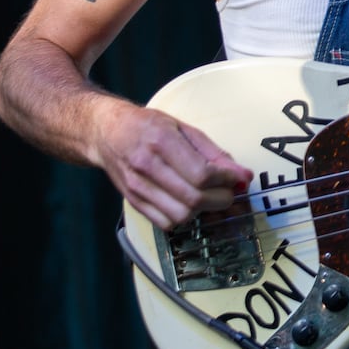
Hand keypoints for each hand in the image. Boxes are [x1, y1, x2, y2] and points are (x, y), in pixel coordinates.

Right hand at [95, 103, 252, 229]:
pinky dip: (184, 218)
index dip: (227, 181)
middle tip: (230, 191)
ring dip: (203, 211)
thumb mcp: (183, 128)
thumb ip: (213, 152)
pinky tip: (189, 203)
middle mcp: (146, 165)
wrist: (106, 132)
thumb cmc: (146, 126)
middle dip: (221, 199)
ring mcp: (137, 186)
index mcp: (161, 141)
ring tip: (209, 197)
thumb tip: (241, 174)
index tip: (238, 179)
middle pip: (194, 198)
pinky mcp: (133, 201)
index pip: (202, 174)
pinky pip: (165, 223)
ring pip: (181, 215)